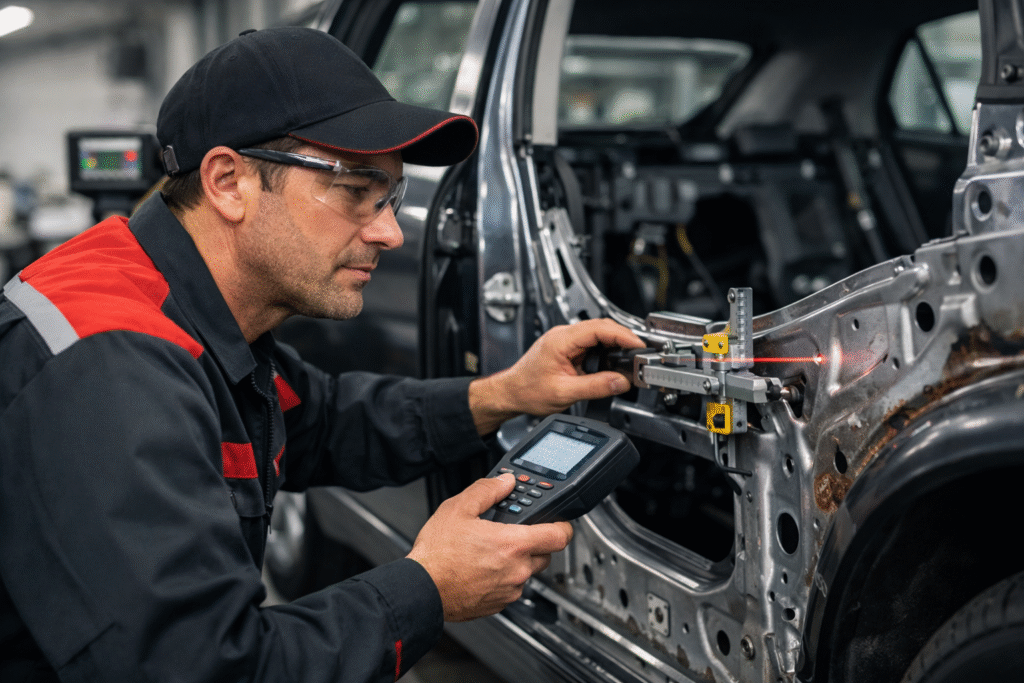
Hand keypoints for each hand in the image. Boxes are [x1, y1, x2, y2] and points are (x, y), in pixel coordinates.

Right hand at [407, 474, 572, 621]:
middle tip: (514, 533)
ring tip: (490, 552)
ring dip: (517, 561)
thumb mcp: (459, 508)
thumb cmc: (437, 554)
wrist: (421, 589)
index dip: (563, 525)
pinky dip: (503, 578)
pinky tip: (482, 569)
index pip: (560, 536)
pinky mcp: (498, 605)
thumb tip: (504, 482)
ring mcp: (509, 590)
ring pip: (527, 572)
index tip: (559, 521)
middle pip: (546, 554)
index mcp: (514, 544)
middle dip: (535, 542)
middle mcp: (518, 570)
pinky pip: (511, 588)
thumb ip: (487, 490)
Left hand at [468, 318, 644, 433]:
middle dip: (623, 338)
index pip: (599, 328)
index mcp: (561, 340)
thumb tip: (620, 382)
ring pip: (597, 333)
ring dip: (614, 343)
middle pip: (601, 327)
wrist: (510, 393)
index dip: (622, 335)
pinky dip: (605, 349)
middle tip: (639, 353)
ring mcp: (564, 340)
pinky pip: (591, 342)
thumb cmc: (527, 390)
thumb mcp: (564, 392)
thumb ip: (595, 387)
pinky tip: (612, 360)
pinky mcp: (566, 348)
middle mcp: (562, 335)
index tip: (637, 346)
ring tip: (629, 356)